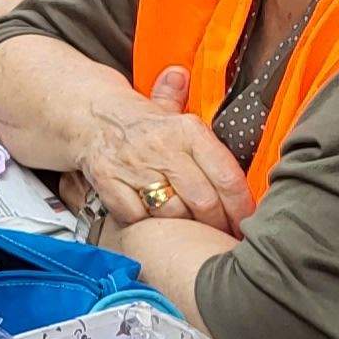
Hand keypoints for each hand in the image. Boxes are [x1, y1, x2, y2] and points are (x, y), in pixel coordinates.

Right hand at [81, 68, 251, 232]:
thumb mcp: (176, 112)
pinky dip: (149, 226)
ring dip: (186, 229)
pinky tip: (157, 224)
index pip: (226, 175)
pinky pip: (139, 218)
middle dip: (217, 224)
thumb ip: (209, 121)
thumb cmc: (143, 123)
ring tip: (195, 234)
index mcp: (187, 130)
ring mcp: (134, 166)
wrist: (90, 117)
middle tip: (224, 235)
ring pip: (173, 213)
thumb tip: (218, 102)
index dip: (241, 206)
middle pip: (203, 201)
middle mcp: (162, 147)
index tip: (248, 222)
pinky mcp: (109, 181)